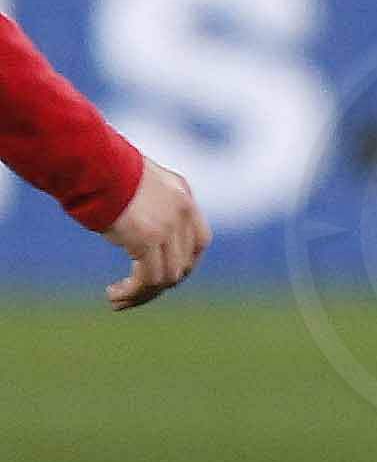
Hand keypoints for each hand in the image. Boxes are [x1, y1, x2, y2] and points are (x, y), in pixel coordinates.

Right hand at [102, 159, 205, 309]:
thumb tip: (137, 234)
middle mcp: (183, 211)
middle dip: (159, 285)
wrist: (92, 162)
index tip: (158, 278)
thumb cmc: (101, 171)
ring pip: (167, 277)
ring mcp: (168, 225)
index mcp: (183, 195)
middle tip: (132, 296)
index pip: (199, 242)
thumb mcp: (135, 185)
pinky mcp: (147, 238)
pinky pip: (147, 278)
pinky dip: (133, 292)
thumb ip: (147, 206)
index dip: (182, 265)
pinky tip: (115, 294)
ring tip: (117, 299)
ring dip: (142, 294)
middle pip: (184, 264)